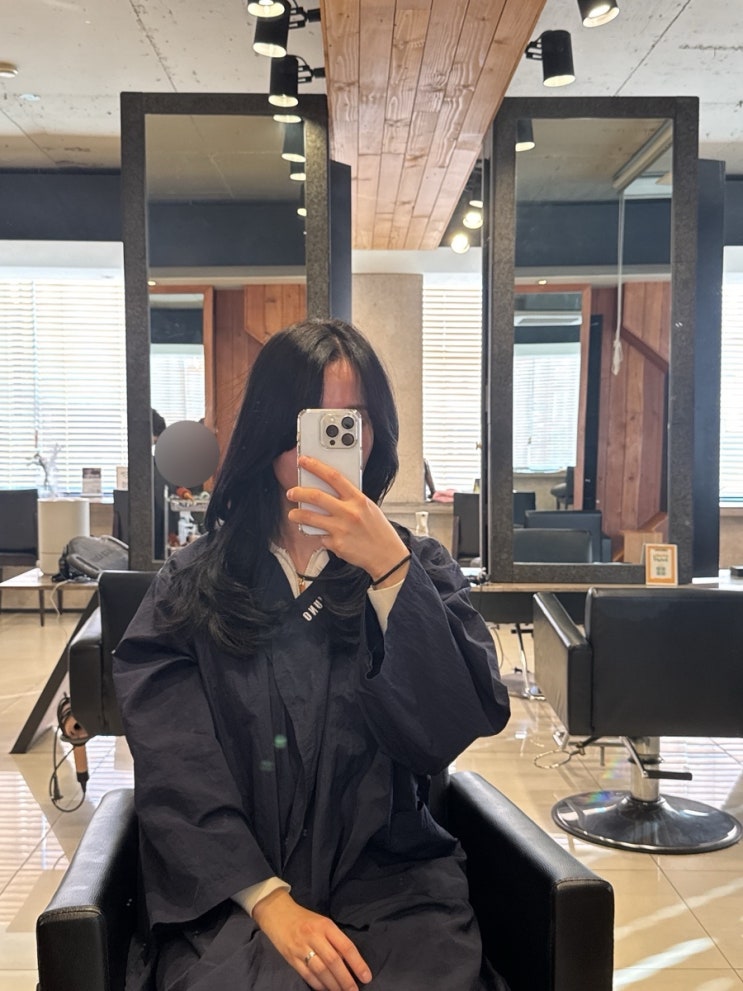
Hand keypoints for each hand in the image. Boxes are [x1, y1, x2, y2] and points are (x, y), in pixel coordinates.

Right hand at [252, 889, 371, 990]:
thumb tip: (349, 962)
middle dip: (346, 979)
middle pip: (333, 961)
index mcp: (325, 925)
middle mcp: (314, 936)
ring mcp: (301, 948)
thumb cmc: (304, 918)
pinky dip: (318, 985)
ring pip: (321, 971)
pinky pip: (307, 975)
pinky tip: (326, 990)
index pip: (345, 946)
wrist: (277, 912)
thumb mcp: (322, 922)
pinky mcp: (291, 958)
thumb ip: (334, 939)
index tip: (366, 977)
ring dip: (333, 985)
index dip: (357, 963)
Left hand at [287, 455, 409, 584]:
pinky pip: (321, 537)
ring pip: (310, 517)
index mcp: (358, 499)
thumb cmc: (378, 531)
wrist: (387, 556)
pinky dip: (320, 535)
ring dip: (297, 515)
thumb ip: (350, 499)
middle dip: (299, 492)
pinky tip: (326, 536)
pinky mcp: (336, 544)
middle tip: (291, 492)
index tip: (304, 461)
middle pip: (316, 496)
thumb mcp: (368, 508)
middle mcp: (349, 512)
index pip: (334, 477)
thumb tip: (327, 490)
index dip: (316, 466)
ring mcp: (341, 529)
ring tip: (293, 514)